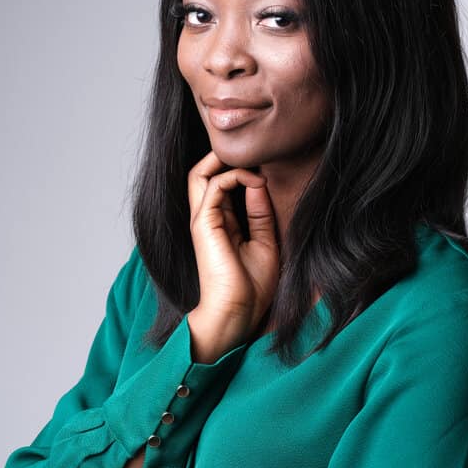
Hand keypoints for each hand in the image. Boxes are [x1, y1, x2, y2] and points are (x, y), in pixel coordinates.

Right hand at [186, 151, 278, 359]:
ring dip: (228, 162)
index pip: (220, 184)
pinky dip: (234, 176)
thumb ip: (260, 213)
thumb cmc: (251, 287)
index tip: (267, 169)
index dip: (240, 170)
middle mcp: (207, 219)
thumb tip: (259, 181)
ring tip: (254, 165)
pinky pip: (212, 186)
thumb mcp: (265, 242)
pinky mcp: (203, 225)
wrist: (238, 313)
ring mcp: (202, 221)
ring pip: (200, 173)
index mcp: (220, 224)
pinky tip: (256, 182)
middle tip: (251, 154)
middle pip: (201, 174)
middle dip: (222, 158)